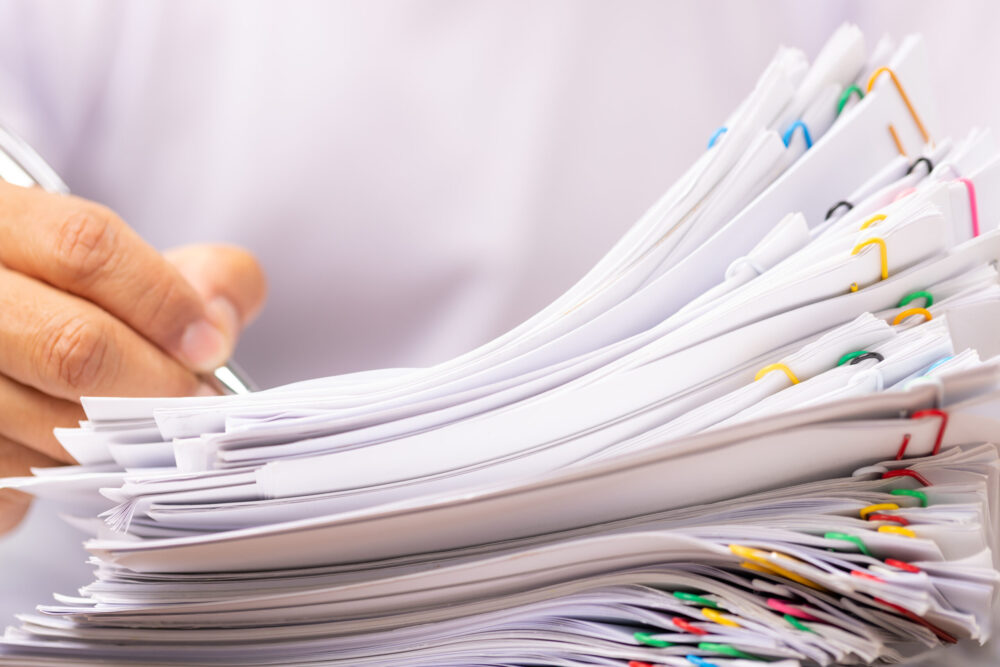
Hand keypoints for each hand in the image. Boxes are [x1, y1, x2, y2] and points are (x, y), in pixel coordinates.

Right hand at [0, 181, 265, 533]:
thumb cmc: (62, 300)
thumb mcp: (123, 267)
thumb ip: (196, 273)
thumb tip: (218, 325)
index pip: (84, 246)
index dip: (164, 300)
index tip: (209, 345)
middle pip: (73, 346)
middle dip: (158, 383)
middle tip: (196, 401)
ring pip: (49, 423)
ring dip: (121, 438)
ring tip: (146, 429)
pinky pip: (17, 479)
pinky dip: (69, 475)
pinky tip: (84, 452)